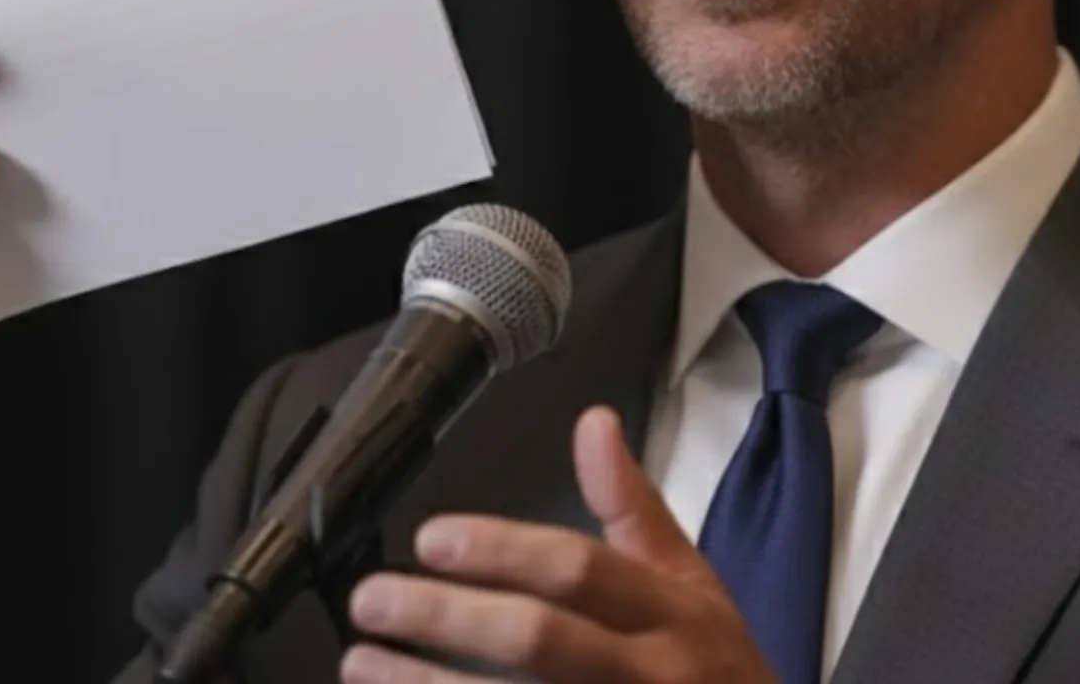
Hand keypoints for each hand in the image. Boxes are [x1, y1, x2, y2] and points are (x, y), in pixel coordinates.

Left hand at [341, 405, 776, 683]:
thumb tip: (594, 422)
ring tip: (363, 666)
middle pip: (539, 640)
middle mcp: (649, 673)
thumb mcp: (690, 581)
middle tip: (374, 598)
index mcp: (669, 611)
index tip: (431, 538)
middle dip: (448, 617)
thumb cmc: (717, 669)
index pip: (577, 569)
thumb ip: (632, 506)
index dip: (501, 551)